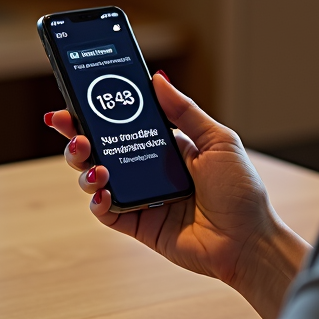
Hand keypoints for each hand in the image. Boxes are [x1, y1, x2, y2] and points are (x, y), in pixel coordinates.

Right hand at [47, 74, 308, 318]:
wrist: (248, 241)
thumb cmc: (241, 191)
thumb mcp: (217, 141)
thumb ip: (184, 111)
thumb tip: (157, 78)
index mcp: (165, 145)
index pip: (123, 123)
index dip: (96, 112)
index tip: (74, 101)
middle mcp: (147, 170)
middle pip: (100, 148)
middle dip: (78, 136)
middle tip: (71, 129)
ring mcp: (140, 197)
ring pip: (96, 178)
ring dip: (85, 168)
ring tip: (96, 166)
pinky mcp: (137, 224)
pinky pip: (106, 212)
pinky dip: (97, 201)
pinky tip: (103, 192)